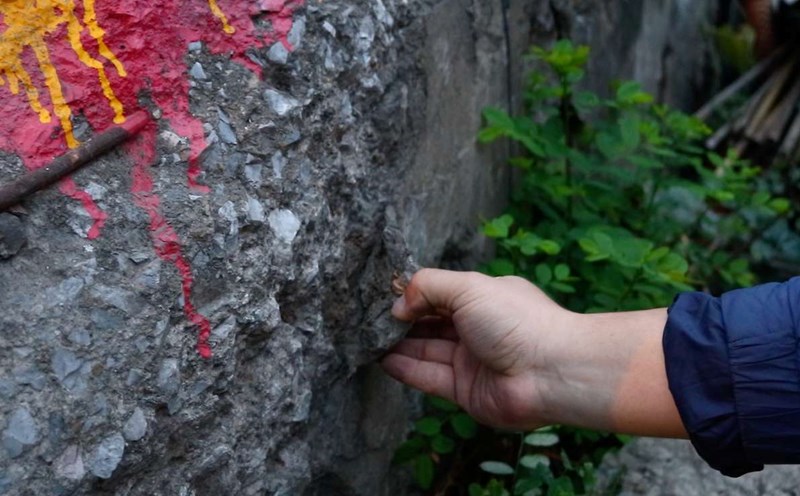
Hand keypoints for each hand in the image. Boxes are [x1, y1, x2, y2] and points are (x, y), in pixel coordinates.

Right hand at [382, 269, 686, 436]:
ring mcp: (472, 361)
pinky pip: (429, 377)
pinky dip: (406, 368)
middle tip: (370, 318)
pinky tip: (382, 359)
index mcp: (485, 299)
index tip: (385, 295)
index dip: (415, 294)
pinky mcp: (465, 391)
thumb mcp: (469, 287)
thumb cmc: (515, 320)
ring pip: (427, 350)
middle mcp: (478, 329)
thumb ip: (429, 287)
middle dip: (403, 320)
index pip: (441, 294)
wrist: (550, 372)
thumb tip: (399, 304)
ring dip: (398, 345)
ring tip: (368, 338)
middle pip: (432, 323)